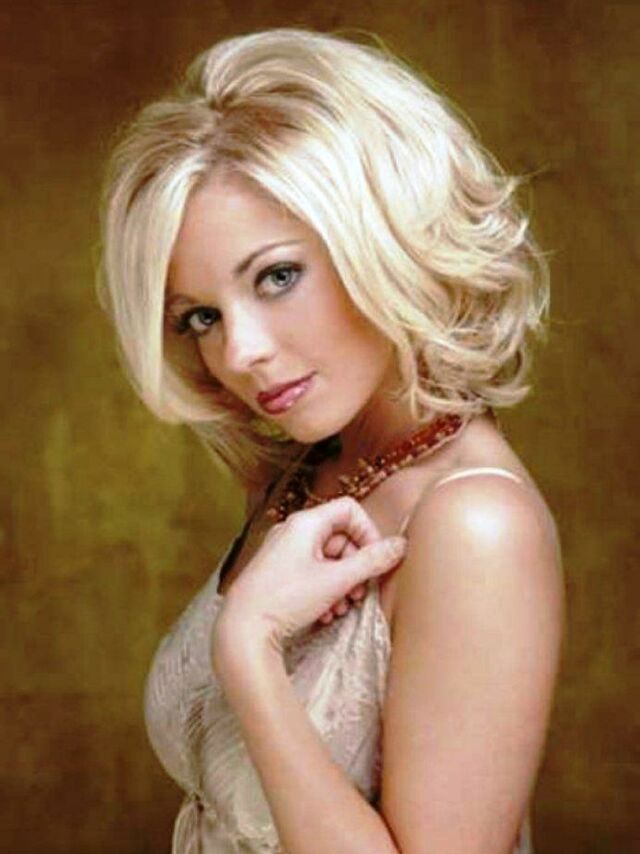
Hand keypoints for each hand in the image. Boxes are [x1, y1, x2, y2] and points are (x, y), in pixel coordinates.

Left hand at [212, 496, 405, 661]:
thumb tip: (401, 545)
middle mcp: (292, 531)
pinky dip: (324, 590)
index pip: (349, 509)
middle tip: (359, 593)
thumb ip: (371, 562)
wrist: (243, 630)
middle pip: (340, 536)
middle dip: (355, 566)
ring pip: (327, 558)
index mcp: (305, 523)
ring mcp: (282, 552)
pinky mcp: (277, 573)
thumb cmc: (286, 599)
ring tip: (342, 608)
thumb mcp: (337, 580)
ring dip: (342, 582)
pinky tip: (325, 614)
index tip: (375, 560)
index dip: (368, 532)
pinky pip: (311, 572)